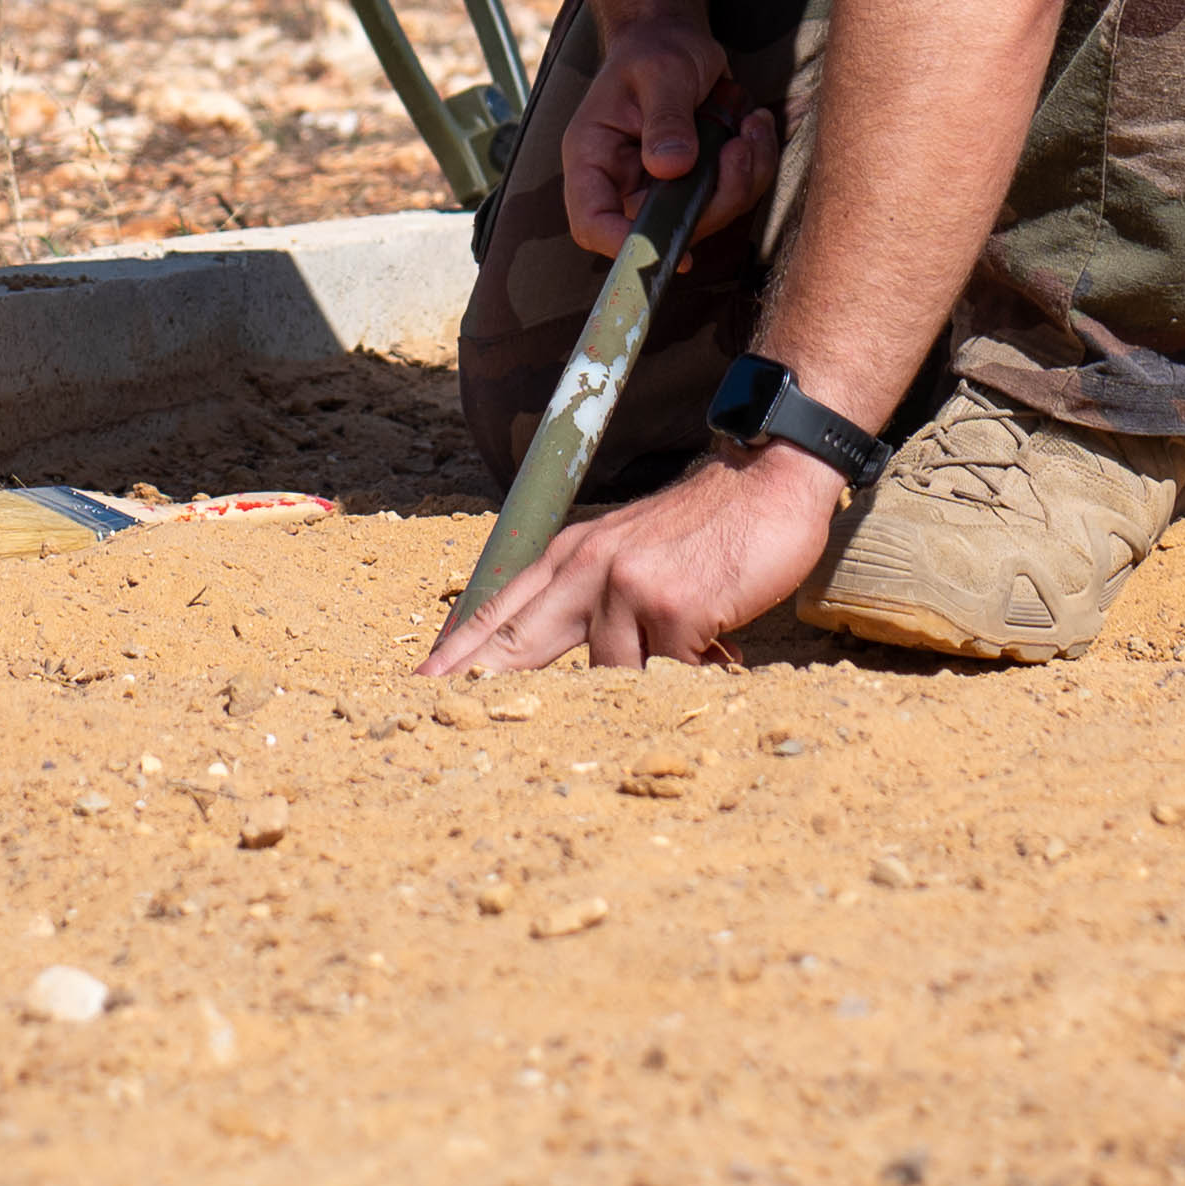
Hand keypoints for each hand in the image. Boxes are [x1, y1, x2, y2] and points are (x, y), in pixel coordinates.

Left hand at [424, 441, 846, 673]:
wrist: (764, 475)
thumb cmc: (704, 525)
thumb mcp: (628, 547)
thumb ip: (593, 598)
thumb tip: (576, 663)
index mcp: (571, 554)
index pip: (500, 607)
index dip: (459, 651)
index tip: (419, 683)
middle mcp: (587, 568)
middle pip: (517, 641)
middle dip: (477, 682)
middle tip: (435, 710)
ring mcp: (627, 588)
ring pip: (610, 676)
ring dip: (645, 683)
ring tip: (687, 653)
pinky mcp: (672, 608)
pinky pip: (670, 675)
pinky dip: (695, 673)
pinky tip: (718, 647)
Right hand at [563, 14, 781, 261]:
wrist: (674, 38)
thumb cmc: (656, 49)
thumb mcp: (660, 72)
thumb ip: (666, 118)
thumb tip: (671, 168)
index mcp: (594, 157)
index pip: (592, 222)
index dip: (623, 244)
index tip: (669, 244)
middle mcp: (624, 182)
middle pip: (661, 230)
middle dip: (712, 201)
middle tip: (738, 148)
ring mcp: (663, 188)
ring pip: (706, 218)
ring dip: (742, 180)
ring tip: (752, 126)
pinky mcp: (697, 184)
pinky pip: (732, 197)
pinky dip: (754, 168)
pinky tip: (754, 126)